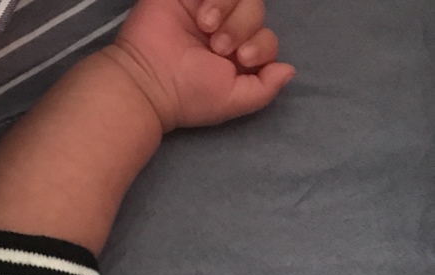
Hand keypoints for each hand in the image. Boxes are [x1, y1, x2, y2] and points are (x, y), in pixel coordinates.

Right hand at [110, 0, 294, 131]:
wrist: (149, 80)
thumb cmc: (188, 95)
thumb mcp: (232, 101)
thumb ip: (264, 89)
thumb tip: (289, 70)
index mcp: (236, 54)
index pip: (267, 36)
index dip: (262, 44)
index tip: (241, 58)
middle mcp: (224, 28)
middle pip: (256, 8)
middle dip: (243, 26)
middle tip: (219, 46)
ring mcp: (206, 6)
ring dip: (229, 8)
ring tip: (206, 27)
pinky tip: (201, 14)